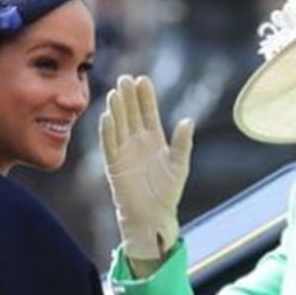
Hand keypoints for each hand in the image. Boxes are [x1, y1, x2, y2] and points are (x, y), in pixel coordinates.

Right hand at [101, 74, 193, 260]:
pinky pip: (110, 145)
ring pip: (119, 126)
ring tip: (116, 92)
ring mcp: (125, 152)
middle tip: (125, 78)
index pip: (148, 113)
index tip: (143, 79)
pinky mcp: (115, 165)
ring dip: (117, 110)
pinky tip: (107, 116)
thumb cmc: (167, 192)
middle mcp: (137, 142)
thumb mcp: (180, 165)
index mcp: (154, 140)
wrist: (153, 216)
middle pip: (131, 114)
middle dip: (128, 97)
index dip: (145, 97)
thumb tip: (188, 120)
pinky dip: (108, 131)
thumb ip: (183, 143)